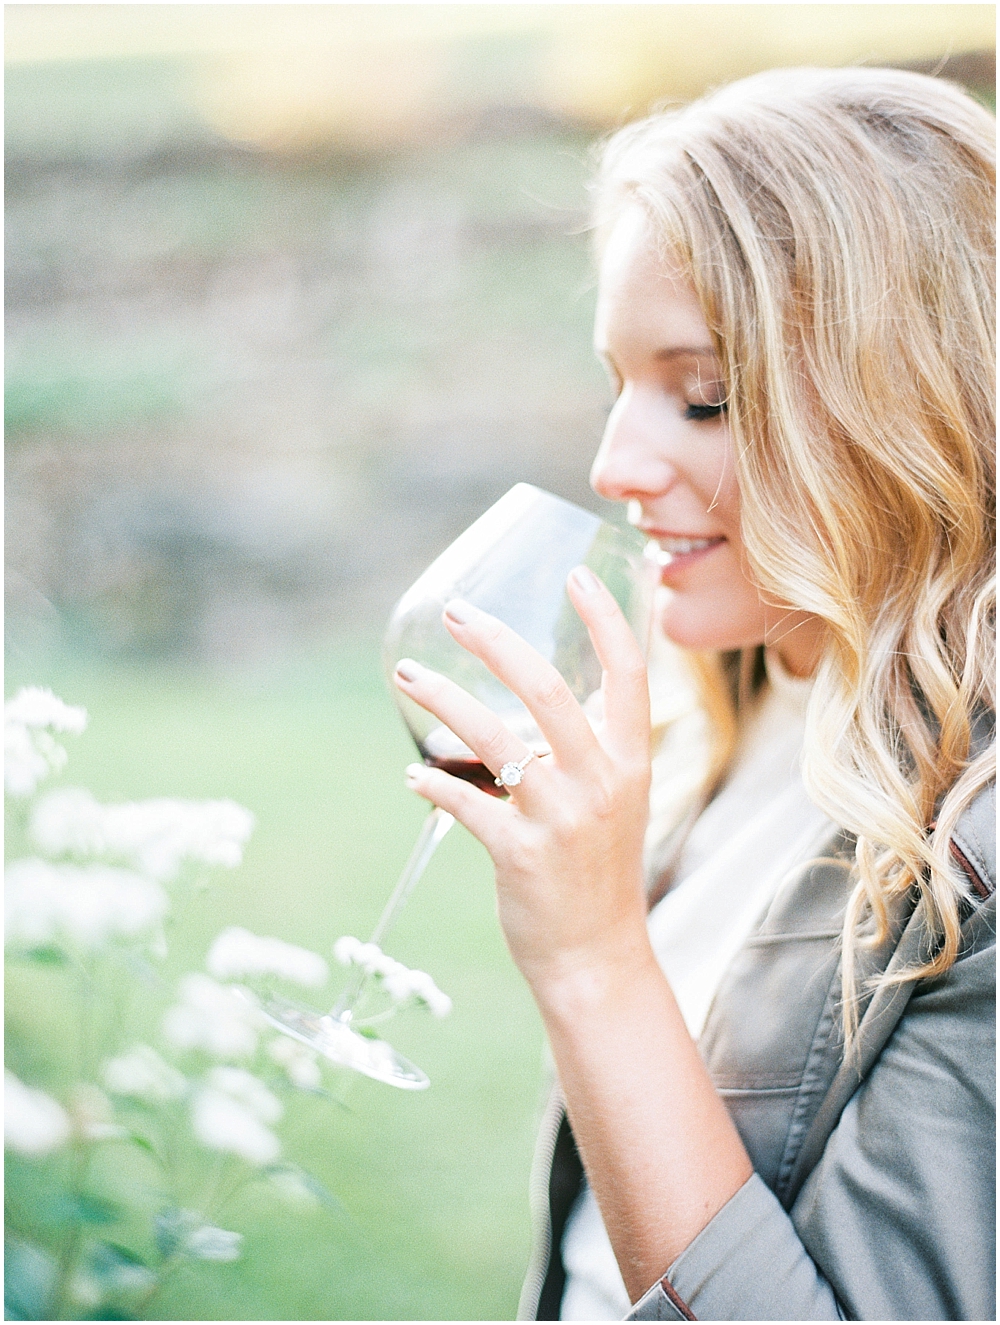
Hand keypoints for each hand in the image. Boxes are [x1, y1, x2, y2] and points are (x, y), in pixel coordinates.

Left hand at [393, 564, 652, 990]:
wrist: (596, 958)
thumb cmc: (597, 872)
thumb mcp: (613, 802)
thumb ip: (588, 749)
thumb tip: (529, 703)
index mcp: (630, 762)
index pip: (627, 673)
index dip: (604, 619)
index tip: (575, 574)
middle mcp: (601, 782)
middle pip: (546, 689)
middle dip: (494, 642)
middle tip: (456, 612)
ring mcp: (561, 818)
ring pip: (492, 737)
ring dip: (441, 699)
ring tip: (406, 675)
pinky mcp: (520, 853)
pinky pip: (463, 801)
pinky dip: (432, 782)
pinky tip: (414, 775)